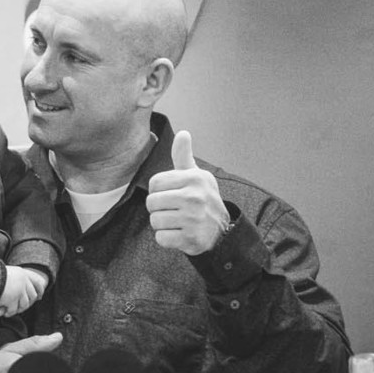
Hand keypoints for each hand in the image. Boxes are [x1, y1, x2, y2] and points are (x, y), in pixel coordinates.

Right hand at [0, 264, 48, 320]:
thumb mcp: (5, 273)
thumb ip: (14, 278)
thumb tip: (24, 288)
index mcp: (21, 273)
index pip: (36, 281)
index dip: (39, 289)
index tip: (40, 296)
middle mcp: (23, 281)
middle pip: (32, 295)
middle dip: (28, 303)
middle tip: (22, 308)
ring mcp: (19, 290)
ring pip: (24, 304)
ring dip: (17, 309)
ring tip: (10, 311)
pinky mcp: (12, 298)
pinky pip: (14, 309)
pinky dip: (9, 312)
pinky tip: (5, 313)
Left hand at [146, 130, 229, 255]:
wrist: (222, 230)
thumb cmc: (203, 199)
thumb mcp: (196, 176)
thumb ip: (184, 156)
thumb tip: (183, 133)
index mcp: (194, 179)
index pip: (155, 183)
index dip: (158, 191)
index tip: (170, 195)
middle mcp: (194, 197)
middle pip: (151, 202)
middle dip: (158, 209)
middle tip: (173, 210)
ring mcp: (193, 219)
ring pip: (154, 221)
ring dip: (162, 224)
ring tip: (176, 221)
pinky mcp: (191, 239)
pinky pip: (161, 238)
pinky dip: (166, 238)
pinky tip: (179, 233)